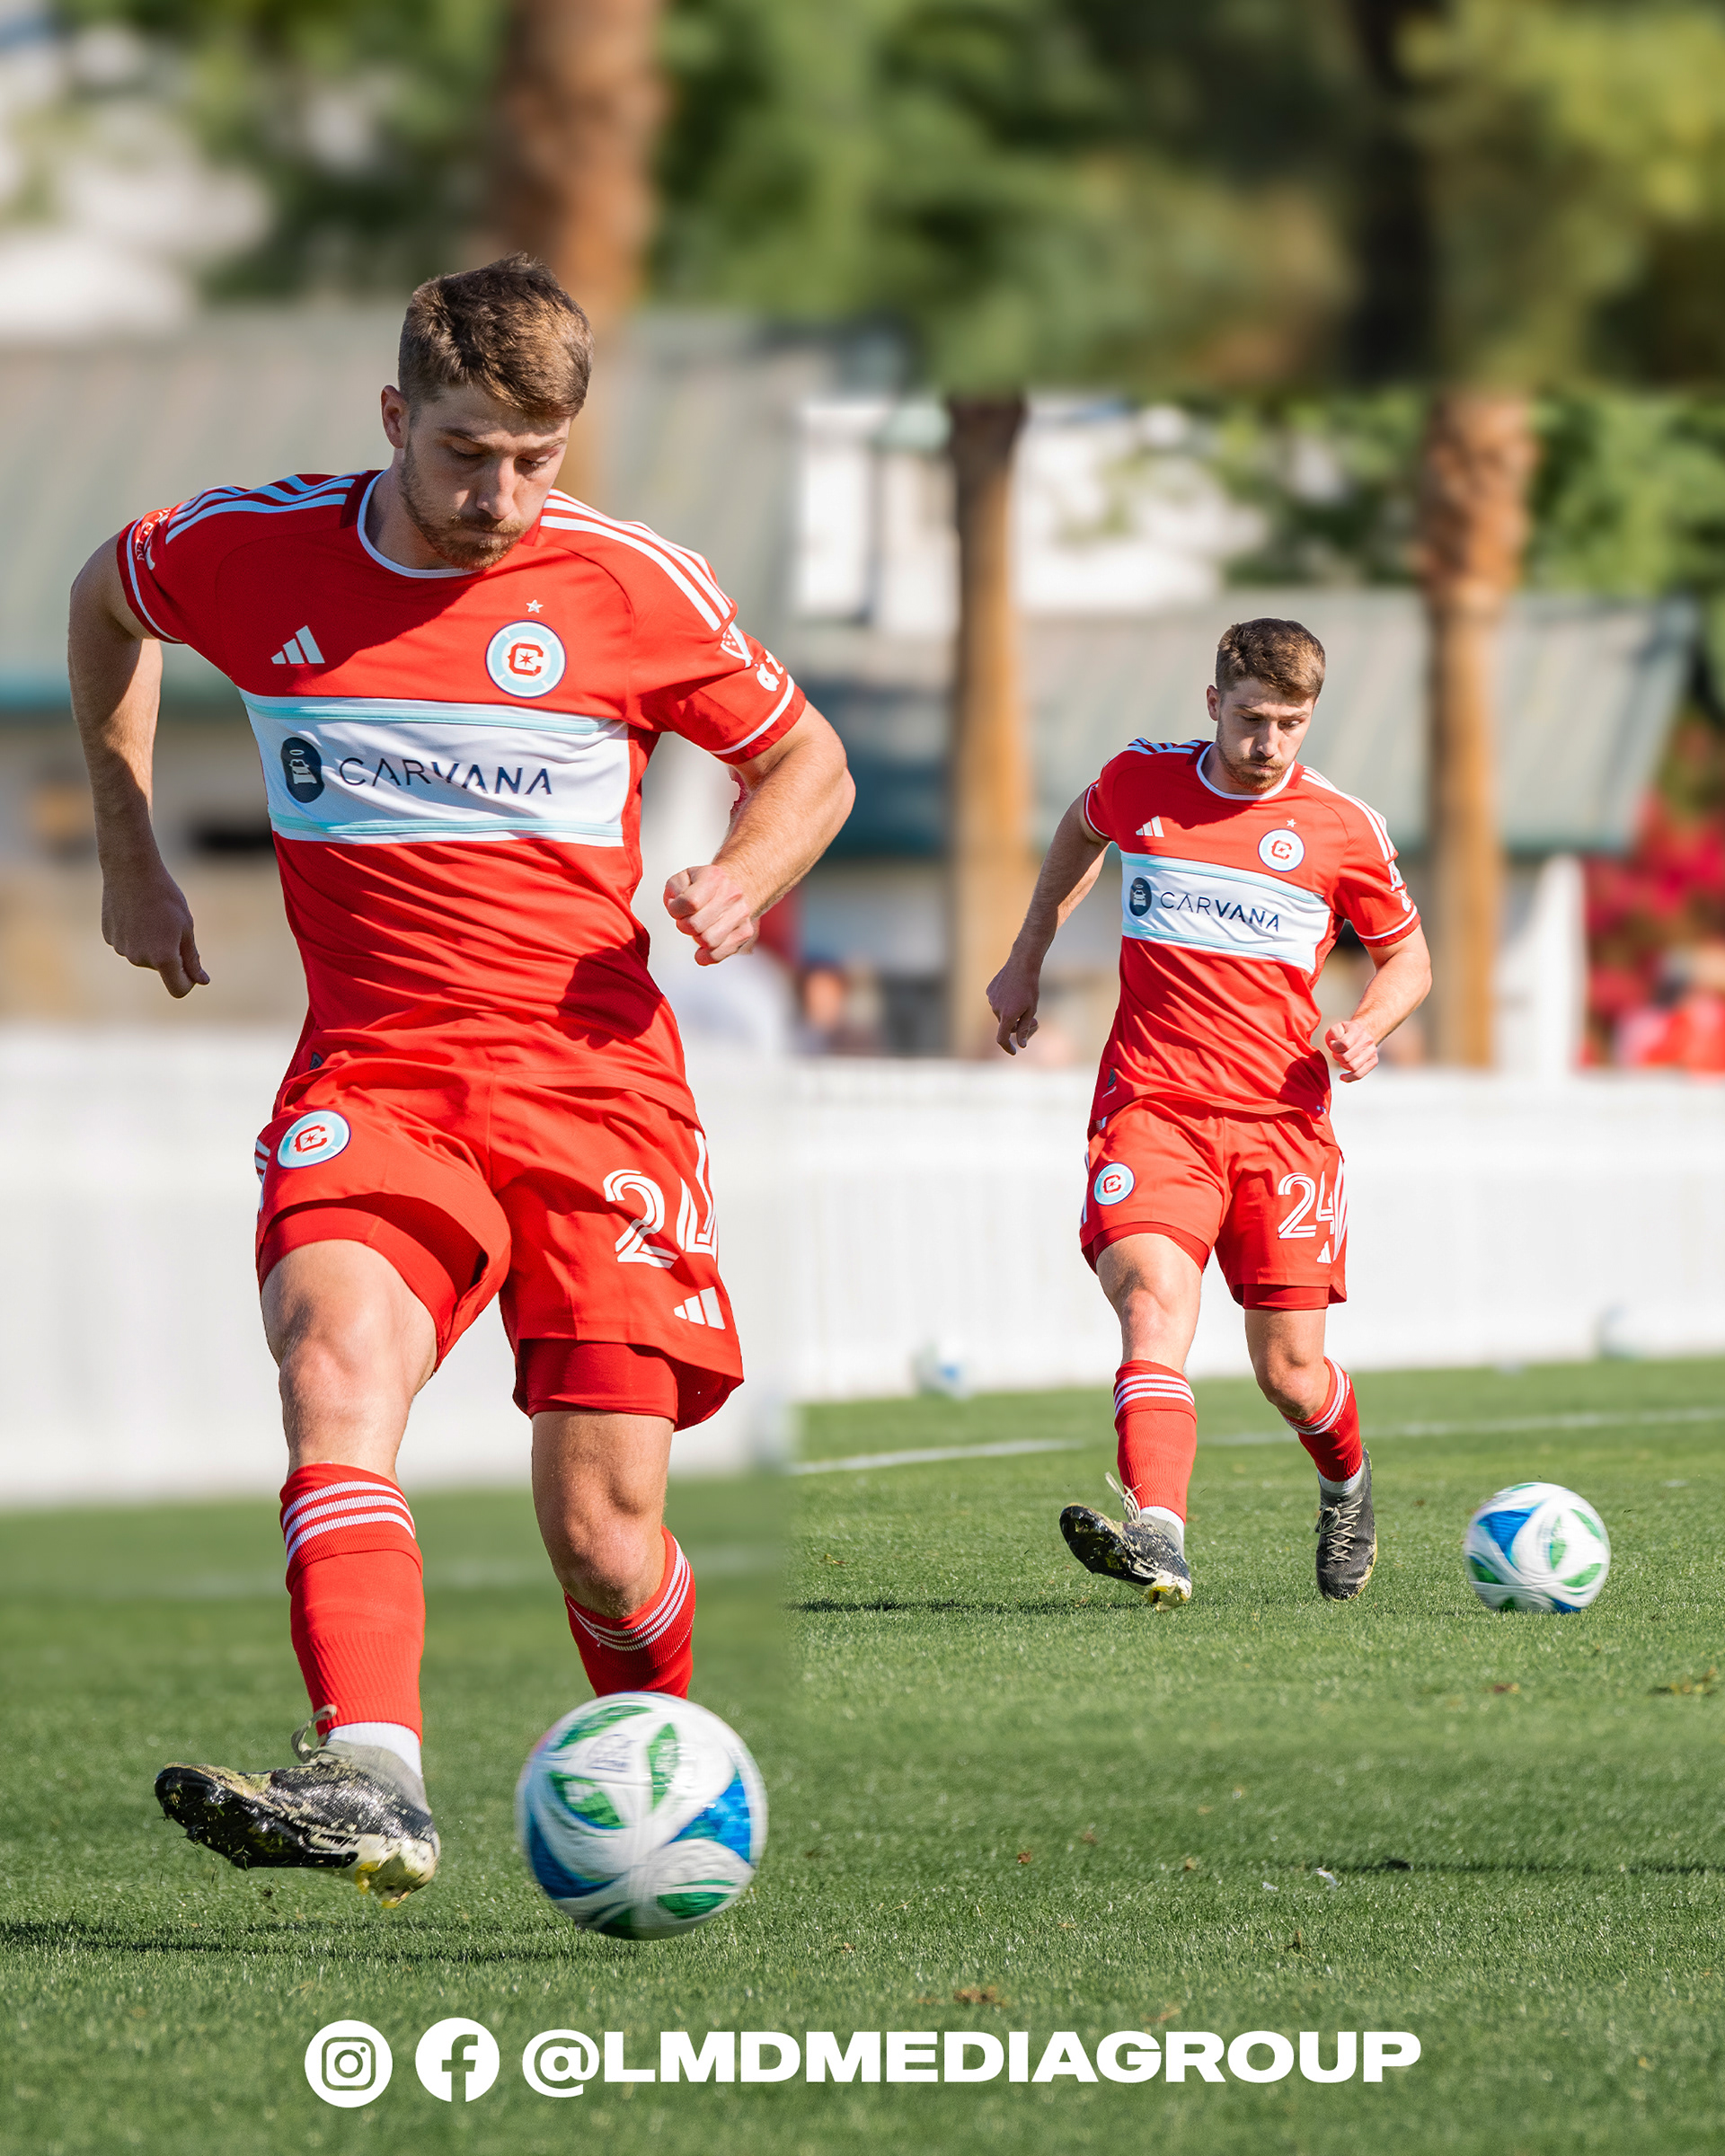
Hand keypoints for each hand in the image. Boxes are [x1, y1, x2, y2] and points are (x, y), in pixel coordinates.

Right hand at [100, 859, 208, 997]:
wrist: (131, 870)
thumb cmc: (166, 897)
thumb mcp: (186, 927)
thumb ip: (192, 958)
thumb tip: (201, 981)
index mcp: (163, 958)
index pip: (178, 989)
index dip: (189, 982)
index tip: (193, 969)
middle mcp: (139, 959)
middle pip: (162, 969)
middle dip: (171, 954)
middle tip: (171, 925)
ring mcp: (122, 949)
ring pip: (145, 956)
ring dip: (153, 944)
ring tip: (153, 916)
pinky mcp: (110, 938)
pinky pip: (129, 944)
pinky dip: (136, 935)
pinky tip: (136, 913)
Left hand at [663, 863, 756, 965]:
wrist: (735, 886)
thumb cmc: (705, 886)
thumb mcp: (683, 879)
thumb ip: (673, 890)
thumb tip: (676, 907)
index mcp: (714, 877)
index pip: (690, 903)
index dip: (676, 910)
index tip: (677, 909)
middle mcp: (732, 894)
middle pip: (696, 925)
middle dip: (685, 926)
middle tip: (687, 920)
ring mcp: (741, 914)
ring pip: (709, 942)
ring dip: (696, 939)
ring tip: (698, 929)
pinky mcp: (745, 932)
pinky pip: (719, 954)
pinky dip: (706, 956)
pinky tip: (703, 948)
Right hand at [987, 954, 1040, 1054]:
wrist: (1022, 964)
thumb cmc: (1030, 988)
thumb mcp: (1031, 1010)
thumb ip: (1024, 1029)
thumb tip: (1021, 1045)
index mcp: (1007, 1016)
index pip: (1001, 1039)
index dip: (1007, 1047)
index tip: (1014, 1051)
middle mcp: (996, 1009)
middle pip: (1005, 1025)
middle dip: (1017, 1026)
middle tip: (1034, 1020)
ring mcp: (991, 999)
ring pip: (1002, 1013)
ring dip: (1012, 1013)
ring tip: (1024, 1000)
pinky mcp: (989, 991)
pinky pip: (998, 1002)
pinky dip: (1006, 1002)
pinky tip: (1015, 991)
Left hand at [1325, 1017, 1378, 1081]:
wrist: (1361, 1033)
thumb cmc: (1347, 1033)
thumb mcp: (1337, 1028)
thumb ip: (1333, 1033)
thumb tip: (1335, 1044)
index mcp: (1357, 1030)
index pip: (1344, 1044)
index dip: (1335, 1048)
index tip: (1334, 1047)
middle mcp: (1367, 1040)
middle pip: (1347, 1057)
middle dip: (1338, 1057)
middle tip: (1337, 1054)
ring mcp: (1371, 1051)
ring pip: (1353, 1067)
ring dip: (1343, 1065)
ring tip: (1342, 1060)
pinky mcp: (1373, 1061)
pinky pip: (1360, 1074)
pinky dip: (1349, 1078)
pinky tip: (1344, 1077)